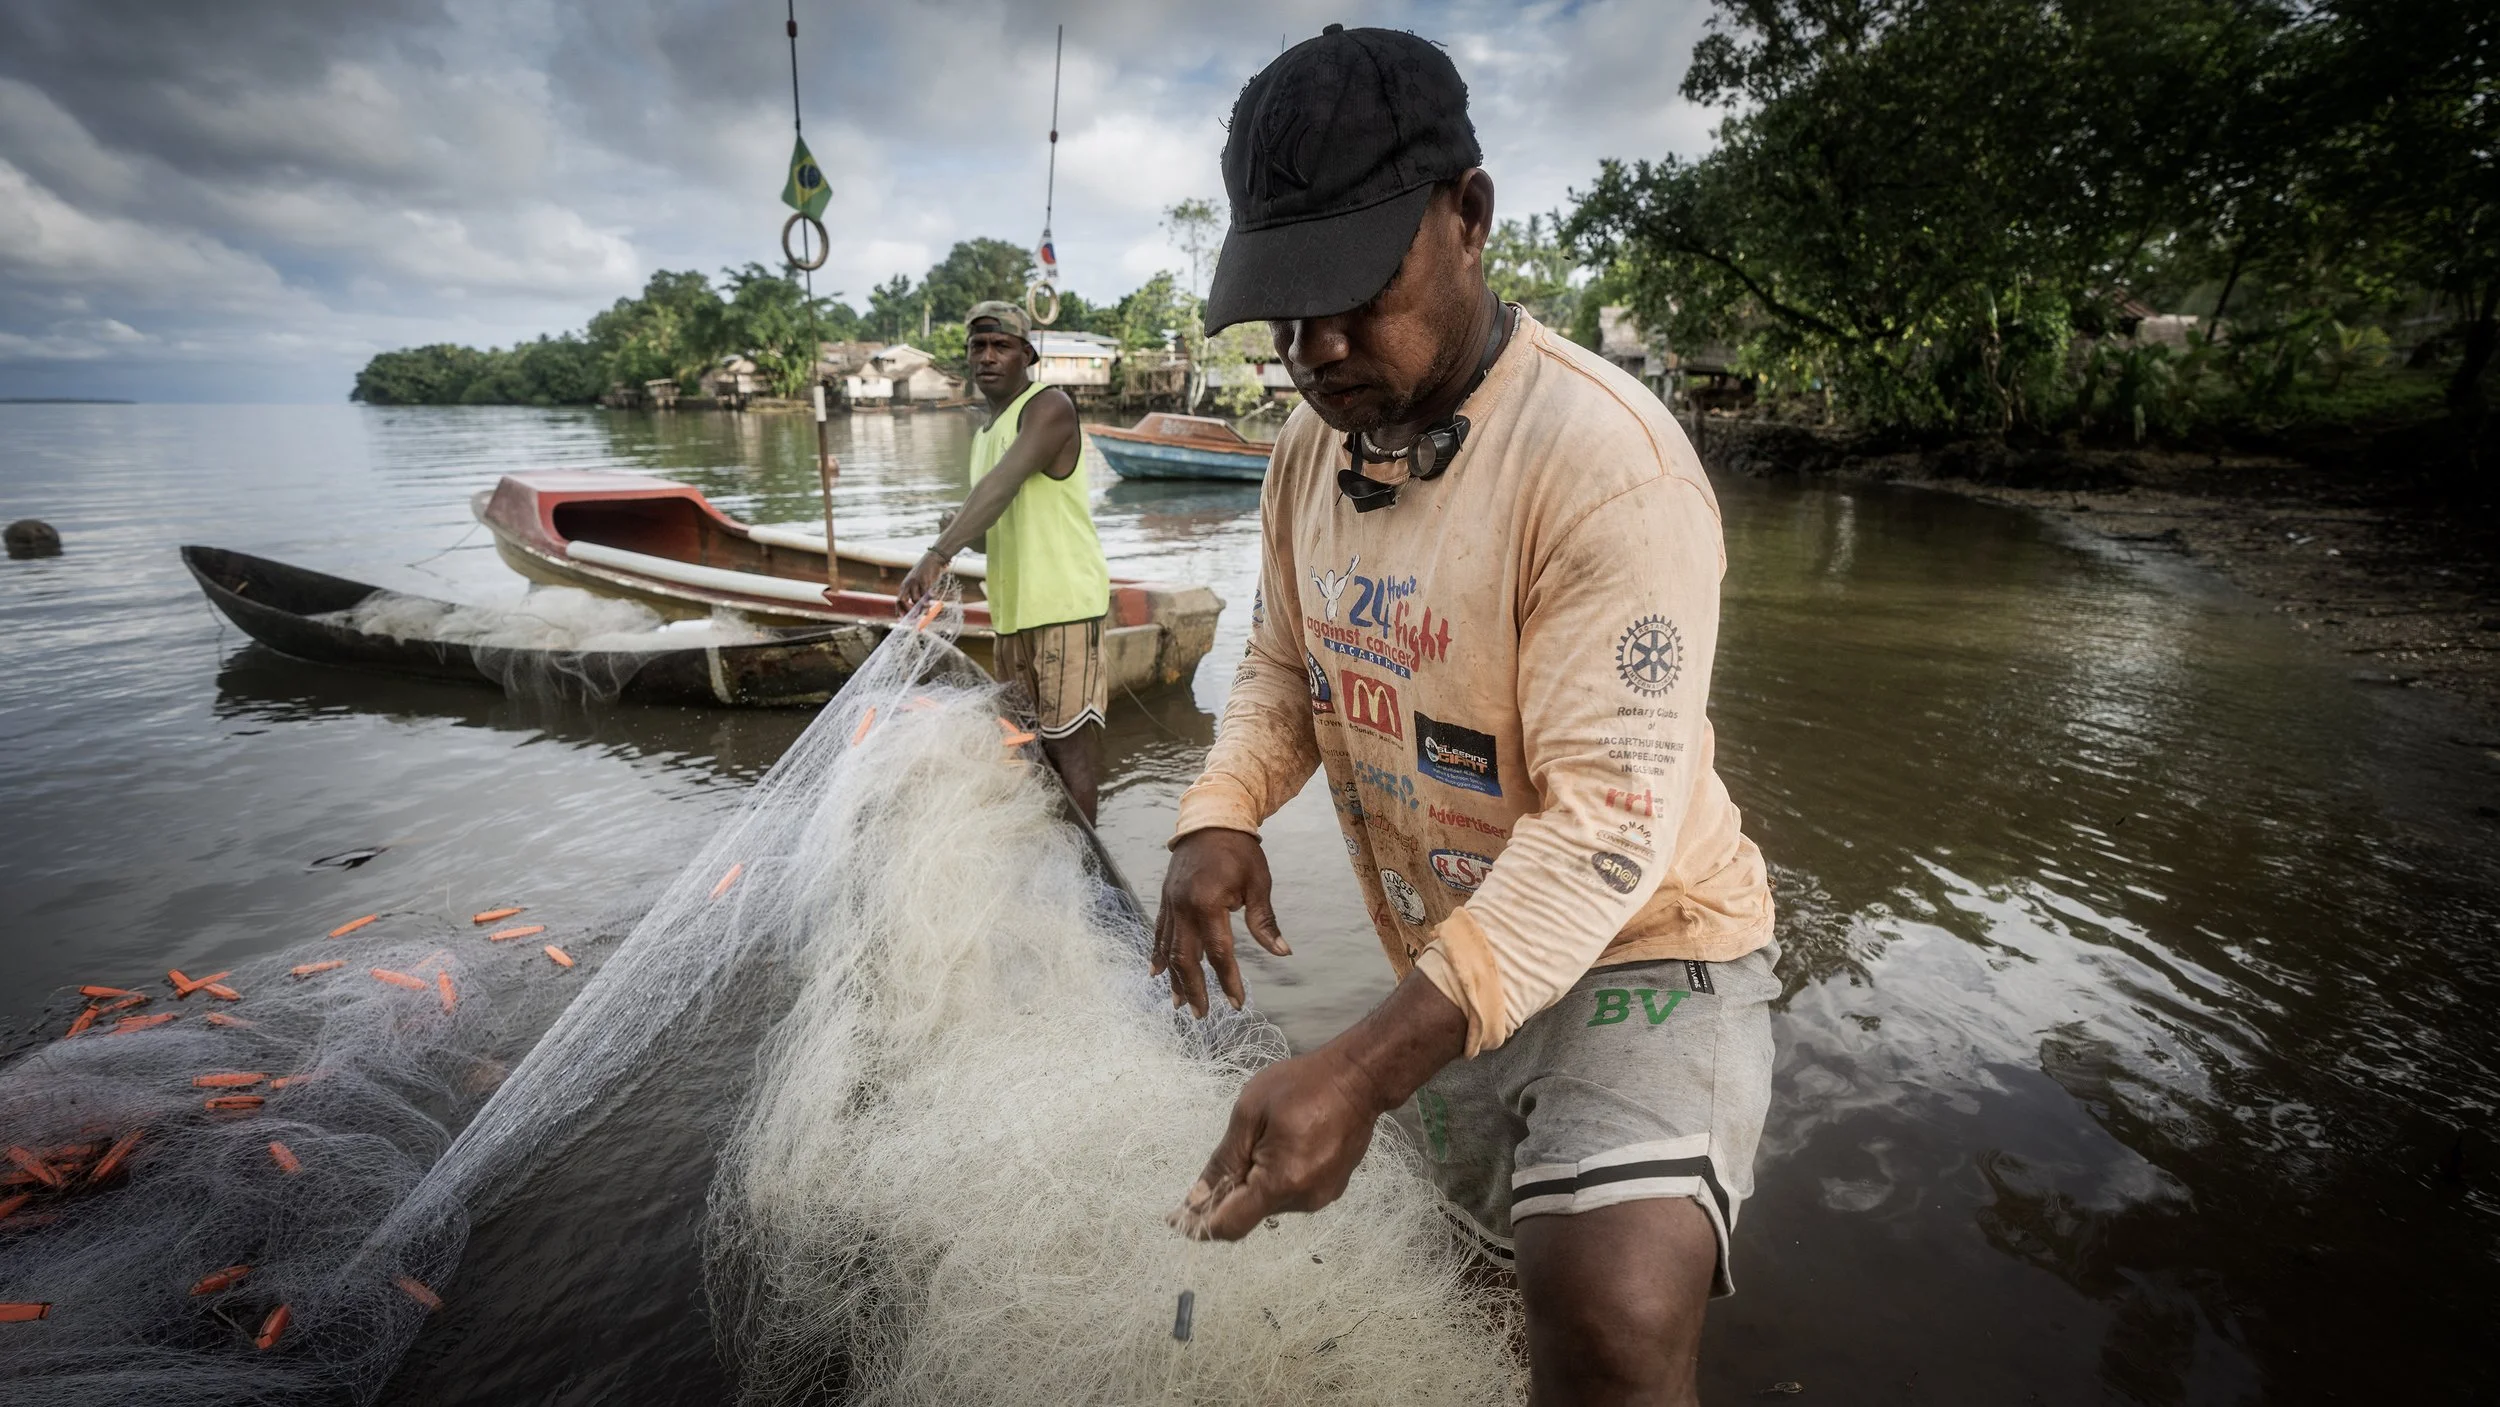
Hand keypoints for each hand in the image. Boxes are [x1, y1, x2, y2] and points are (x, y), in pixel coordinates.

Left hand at [893, 550, 944, 615]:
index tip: (903, 619)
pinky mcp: (924, 581)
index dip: (899, 611)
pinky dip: (929, 599)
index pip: (898, 601)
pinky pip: (925, 593)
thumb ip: (915, 594)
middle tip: (916, 617)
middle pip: (902, 601)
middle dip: (908, 610)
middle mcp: (907, 585)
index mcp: (904, 587)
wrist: (931, 559)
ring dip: (921, 607)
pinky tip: (932, 601)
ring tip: (928, 610)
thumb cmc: (924, 574)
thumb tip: (917, 608)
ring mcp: (915, 583)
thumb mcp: (916, 583)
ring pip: (915, 599)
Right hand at [1153, 828, 1289, 1015]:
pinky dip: (1156, 954)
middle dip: (1194, 989)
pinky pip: (1158, 932)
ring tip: (1178, 1004)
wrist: (1211, 818)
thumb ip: (1264, 921)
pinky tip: (1155, 974)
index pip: (1219, 952)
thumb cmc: (1240, 851)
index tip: (1236, 1004)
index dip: (1228, 980)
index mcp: (1208, 903)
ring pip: (1168, 949)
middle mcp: (1183, 907)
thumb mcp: (1258, 883)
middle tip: (1201, 1015)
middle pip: (1185, 958)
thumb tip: (1282, 952)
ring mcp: (1170, 903)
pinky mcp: (1165, 899)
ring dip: (1174, 979)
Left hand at [1170, 1048, 1377, 1239]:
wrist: (1359, 1079)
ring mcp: (1321, 1196)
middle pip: (1249, 1213)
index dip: (1200, 1225)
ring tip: (1262, 1138)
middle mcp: (1303, 1199)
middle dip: (1227, 1194)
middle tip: (1222, 1158)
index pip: (1230, 1225)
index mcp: (1281, 1182)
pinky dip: (1275, 1178)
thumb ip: (1223, 1160)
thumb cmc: (1302, 1086)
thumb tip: (1197, 1198)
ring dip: (1254, 1183)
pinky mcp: (1331, 1189)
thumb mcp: (1250, 1114)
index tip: (1176, 1218)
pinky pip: (1290, 1193)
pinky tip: (1281, 1144)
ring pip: (1269, 1203)